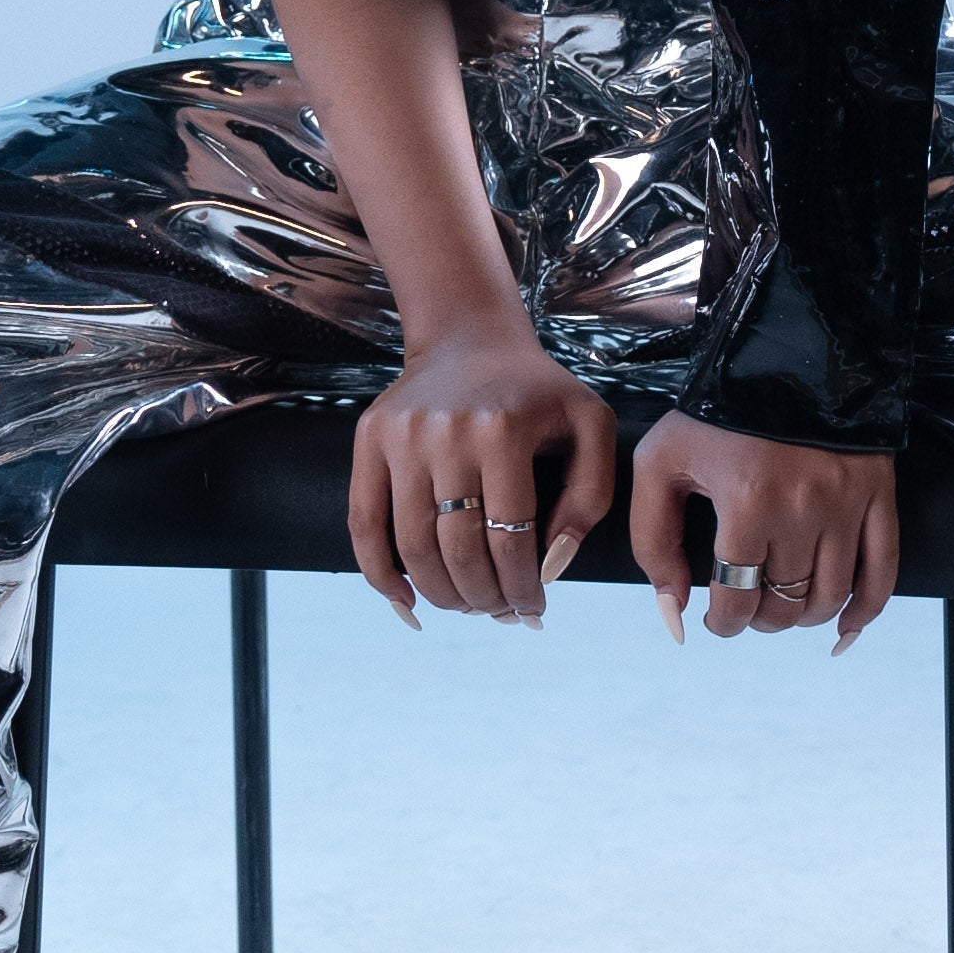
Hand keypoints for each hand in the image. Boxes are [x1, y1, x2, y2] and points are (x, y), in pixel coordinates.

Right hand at [348, 315, 619, 622]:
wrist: (471, 338)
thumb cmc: (538, 393)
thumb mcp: (590, 428)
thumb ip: (590, 498)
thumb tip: (550, 567)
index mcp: (505, 430)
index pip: (511, 538)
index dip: (523, 588)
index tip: (533, 610)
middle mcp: (448, 431)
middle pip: (459, 549)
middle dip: (484, 599)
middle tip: (500, 614)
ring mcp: (402, 435)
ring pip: (413, 545)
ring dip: (441, 593)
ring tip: (466, 606)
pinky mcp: (370, 438)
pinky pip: (363, 522)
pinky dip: (380, 573)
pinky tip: (407, 601)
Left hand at [627, 411, 899, 647]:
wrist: (781, 349)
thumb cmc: (714, 411)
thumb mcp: (661, 463)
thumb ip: (654, 542)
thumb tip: (672, 613)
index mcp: (747, 501)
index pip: (737, 599)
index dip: (722, 623)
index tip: (715, 619)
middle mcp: (803, 508)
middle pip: (785, 603)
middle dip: (760, 619)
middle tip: (746, 607)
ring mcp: (847, 502)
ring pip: (831, 595)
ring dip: (803, 617)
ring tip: (782, 607)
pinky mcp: (878, 493)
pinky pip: (883, 571)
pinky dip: (865, 611)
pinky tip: (843, 630)